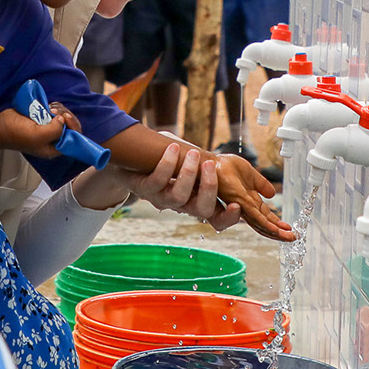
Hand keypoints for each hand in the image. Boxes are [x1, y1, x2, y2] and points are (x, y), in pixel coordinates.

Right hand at [0, 103, 78, 158]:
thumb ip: (55, 130)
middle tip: (54, 111)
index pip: (74, 139)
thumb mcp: (39, 136)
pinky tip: (48, 106)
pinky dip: (54, 107)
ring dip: (59, 110)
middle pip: (70, 126)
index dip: (73, 127)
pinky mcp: (44, 119)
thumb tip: (62, 119)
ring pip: (64, 117)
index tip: (65, 118)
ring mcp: (49, 128)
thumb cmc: (18, 134)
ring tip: (49, 109)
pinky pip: (55, 112)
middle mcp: (54, 139)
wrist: (2, 125)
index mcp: (54, 148)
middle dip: (65, 116)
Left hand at [115, 143, 243, 229]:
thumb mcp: (189, 163)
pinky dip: (167, 164)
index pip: (217, 219)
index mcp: (197, 200)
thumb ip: (206, 163)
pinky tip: (173, 149)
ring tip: (193, 154)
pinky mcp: (145, 189)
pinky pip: (158, 181)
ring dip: (188, 174)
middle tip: (210, 165)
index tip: (237, 206)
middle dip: (209, 188)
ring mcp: (163, 198)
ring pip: (179, 196)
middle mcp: (182, 204)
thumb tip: (229, 161)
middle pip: (201, 209)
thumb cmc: (166, 162)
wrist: (130, 161)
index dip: (228, 218)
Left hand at [213, 154, 296, 241]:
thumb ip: (260, 184)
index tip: (289, 229)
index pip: (265, 216)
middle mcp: (244, 207)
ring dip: (275, 231)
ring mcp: (241, 206)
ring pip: (260, 224)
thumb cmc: (223, 166)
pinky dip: (266, 224)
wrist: (209, 162)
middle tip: (293, 238)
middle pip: (263, 224)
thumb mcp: (249, 173)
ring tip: (288, 236)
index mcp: (248, 201)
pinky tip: (275, 230)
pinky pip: (254, 216)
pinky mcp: (238, 202)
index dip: (277, 224)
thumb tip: (272, 193)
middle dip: (279, 232)